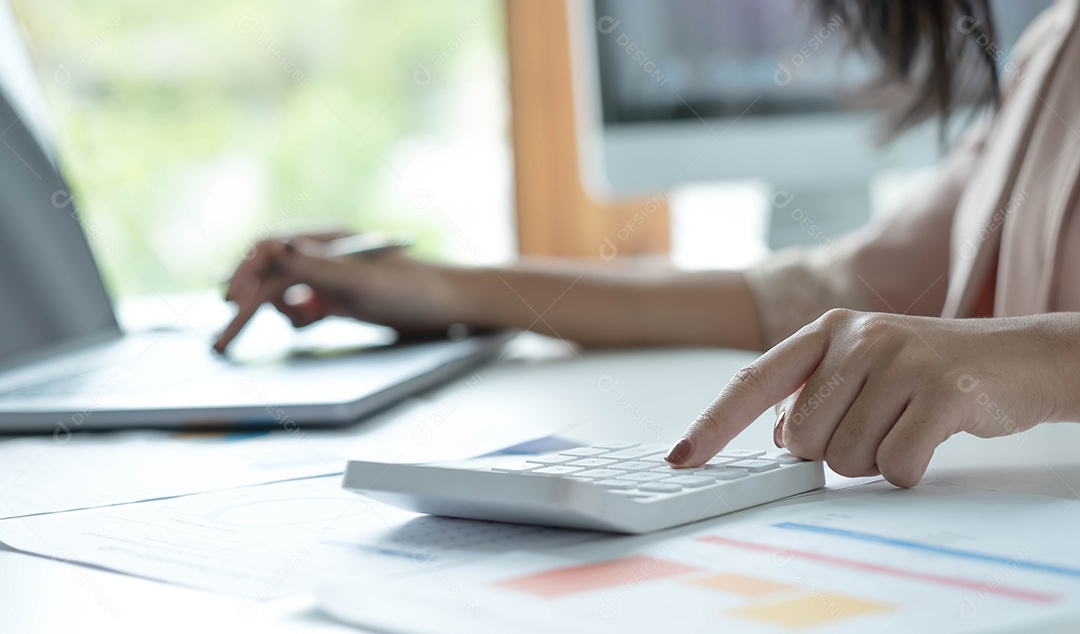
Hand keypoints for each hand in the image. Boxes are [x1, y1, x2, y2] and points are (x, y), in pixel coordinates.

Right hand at [213, 233, 469, 352]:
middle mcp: (322, 254)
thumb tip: (275, 248)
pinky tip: (307, 324)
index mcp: (326, 240)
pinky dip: (293, 317)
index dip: (245, 276)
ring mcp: (327, 277)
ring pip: (278, 291)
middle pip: (266, 272)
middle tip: (223, 339)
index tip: (233, 306)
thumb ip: (318, 266)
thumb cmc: (413, 289)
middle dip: (243, 300)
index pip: (268, 251)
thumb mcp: (364, 280)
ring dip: (265, 309)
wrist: (449, 305)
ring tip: (249, 333)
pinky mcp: (335, 298)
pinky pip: (299, 306)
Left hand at [665, 309, 1064, 486]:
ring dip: (872, 460)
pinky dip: (907, 469)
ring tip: (905, 424)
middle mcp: (856, 337)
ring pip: (845, 458)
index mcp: (826, 331)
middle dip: (830, 452)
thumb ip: (810, 396)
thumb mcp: (860, 368)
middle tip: (875, 425)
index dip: (713, 424)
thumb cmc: (924, 371)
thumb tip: (774, 437)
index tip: (682, 458)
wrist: (1016, 359)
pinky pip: (895, 465)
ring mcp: (900, 360)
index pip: (753, 382)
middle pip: (801, 439)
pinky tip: (929, 438)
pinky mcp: (942, 391)